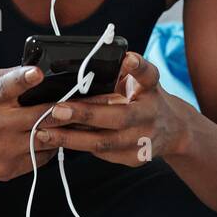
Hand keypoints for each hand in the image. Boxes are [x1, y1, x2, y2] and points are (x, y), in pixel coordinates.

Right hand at [0, 65, 79, 182]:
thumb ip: (9, 77)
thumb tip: (40, 71)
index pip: (7, 86)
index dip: (23, 79)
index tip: (37, 74)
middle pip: (40, 117)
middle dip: (67, 109)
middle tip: (90, 101)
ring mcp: (2, 150)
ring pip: (47, 139)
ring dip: (63, 130)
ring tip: (77, 121)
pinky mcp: (7, 170)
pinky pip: (42, 158)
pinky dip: (50, 147)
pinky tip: (52, 138)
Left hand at [32, 52, 191, 166]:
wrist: (172, 130)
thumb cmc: (144, 98)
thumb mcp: (138, 81)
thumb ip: (120, 71)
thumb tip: (84, 64)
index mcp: (151, 88)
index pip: (148, 74)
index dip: (137, 66)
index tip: (127, 58)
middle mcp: (150, 114)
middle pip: (118, 116)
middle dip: (85, 114)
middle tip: (56, 110)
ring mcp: (145, 140)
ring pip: (104, 142)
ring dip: (72, 138)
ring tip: (44, 132)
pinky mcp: (136, 158)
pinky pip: (102, 153)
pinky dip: (78, 147)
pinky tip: (57, 141)